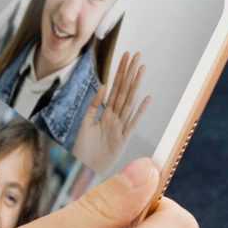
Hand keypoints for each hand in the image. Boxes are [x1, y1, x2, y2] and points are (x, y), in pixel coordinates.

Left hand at [73, 51, 151, 172]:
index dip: (121, 72)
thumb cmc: (83, 151)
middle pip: (124, 92)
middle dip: (130, 73)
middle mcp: (115, 120)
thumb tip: (103, 87)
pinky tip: (146, 98)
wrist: (81, 173)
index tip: (126, 57)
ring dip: (135, 85)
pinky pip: (131, 125)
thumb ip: (94, 106)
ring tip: (142, 68)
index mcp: (106, 115)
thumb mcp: (85, 124)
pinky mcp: (121, 142)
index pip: (115, 88)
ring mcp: (120, 129)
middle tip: (137, 54)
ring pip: (129, 103)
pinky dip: (139, 112)